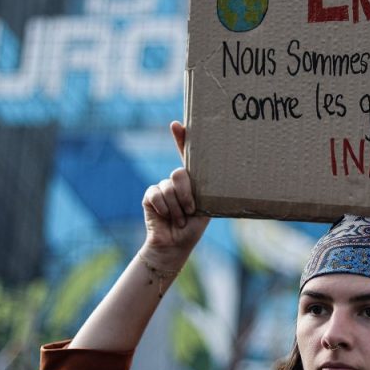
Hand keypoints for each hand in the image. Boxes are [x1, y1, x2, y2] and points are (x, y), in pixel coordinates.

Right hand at [140, 121, 209, 268]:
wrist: (175, 244)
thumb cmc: (193, 227)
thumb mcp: (205, 207)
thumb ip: (203, 191)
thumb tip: (219, 174)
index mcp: (191, 181)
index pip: (186, 156)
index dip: (181, 139)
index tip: (177, 125)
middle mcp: (175, 181)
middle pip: (179, 174)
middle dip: (186, 194)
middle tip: (190, 211)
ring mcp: (161, 187)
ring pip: (168, 187)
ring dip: (176, 208)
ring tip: (179, 220)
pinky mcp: (149, 195)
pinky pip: (156, 194)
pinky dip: (164, 208)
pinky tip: (165, 217)